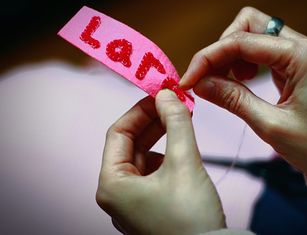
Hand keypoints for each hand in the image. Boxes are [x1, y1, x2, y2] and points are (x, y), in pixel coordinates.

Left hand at [96, 90, 224, 234]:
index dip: (140, 110)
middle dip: (153, 122)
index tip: (161, 95)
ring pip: (142, 158)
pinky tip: (181, 148)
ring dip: (161, 137)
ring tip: (181, 122)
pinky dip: (166, 155)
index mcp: (112, 185)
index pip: (118, 133)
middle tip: (175, 104)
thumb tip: (167, 94)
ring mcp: (132, 203)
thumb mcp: (185, 162)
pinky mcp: (149, 207)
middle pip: (130, 145)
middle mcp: (117, 195)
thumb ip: (176, 123)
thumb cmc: (191, 217)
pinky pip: (152, 172)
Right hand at [180, 7, 306, 179]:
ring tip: (227, 83)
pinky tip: (241, 81)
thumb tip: (199, 84)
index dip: (208, 58)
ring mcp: (298, 53)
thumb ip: (233, 100)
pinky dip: (242, 62)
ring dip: (231, 54)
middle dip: (221, 48)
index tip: (189, 80)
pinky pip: (261, 50)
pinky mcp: (294, 63)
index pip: (241, 42)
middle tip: (209, 79)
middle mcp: (300, 46)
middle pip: (248, 24)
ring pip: (253, 34)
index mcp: (300, 56)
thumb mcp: (271, 125)